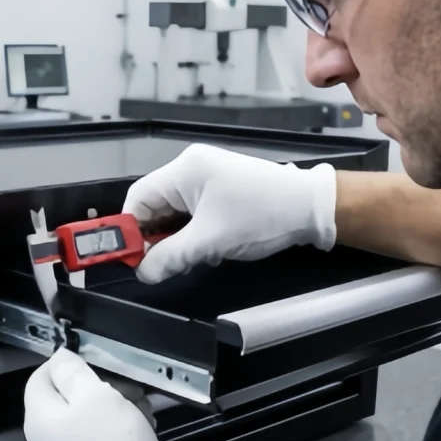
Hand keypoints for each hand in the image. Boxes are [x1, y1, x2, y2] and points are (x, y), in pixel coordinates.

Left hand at [23, 348, 197, 440]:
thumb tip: (59, 359)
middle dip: (99, 388)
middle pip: (65, 402)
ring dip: (112, 410)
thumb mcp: (96, 396)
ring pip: (84, 424)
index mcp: (38, 420)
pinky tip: (139, 434)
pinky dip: (114, 435)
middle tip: (130, 388)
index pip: (39, 378)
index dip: (67, 364)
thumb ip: (73, 372)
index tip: (98, 363)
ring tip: (141, 410)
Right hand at [123, 144, 337, 283]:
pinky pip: (191, 213)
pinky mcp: (220, 189)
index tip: (132, 257)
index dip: (129, 230)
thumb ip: (169, 257)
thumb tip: (143, 272)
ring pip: (173, 213)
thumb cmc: (262, 215)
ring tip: (193, 256)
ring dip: (177, 238)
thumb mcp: (209, 241)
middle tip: (163, 263)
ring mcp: (207, 177)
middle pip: (153, 205)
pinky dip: (193, 233)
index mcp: (184, 170)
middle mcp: (191, 168)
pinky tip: (208, 248)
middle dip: (157, 237)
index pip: (136, 198)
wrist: (311, 208)